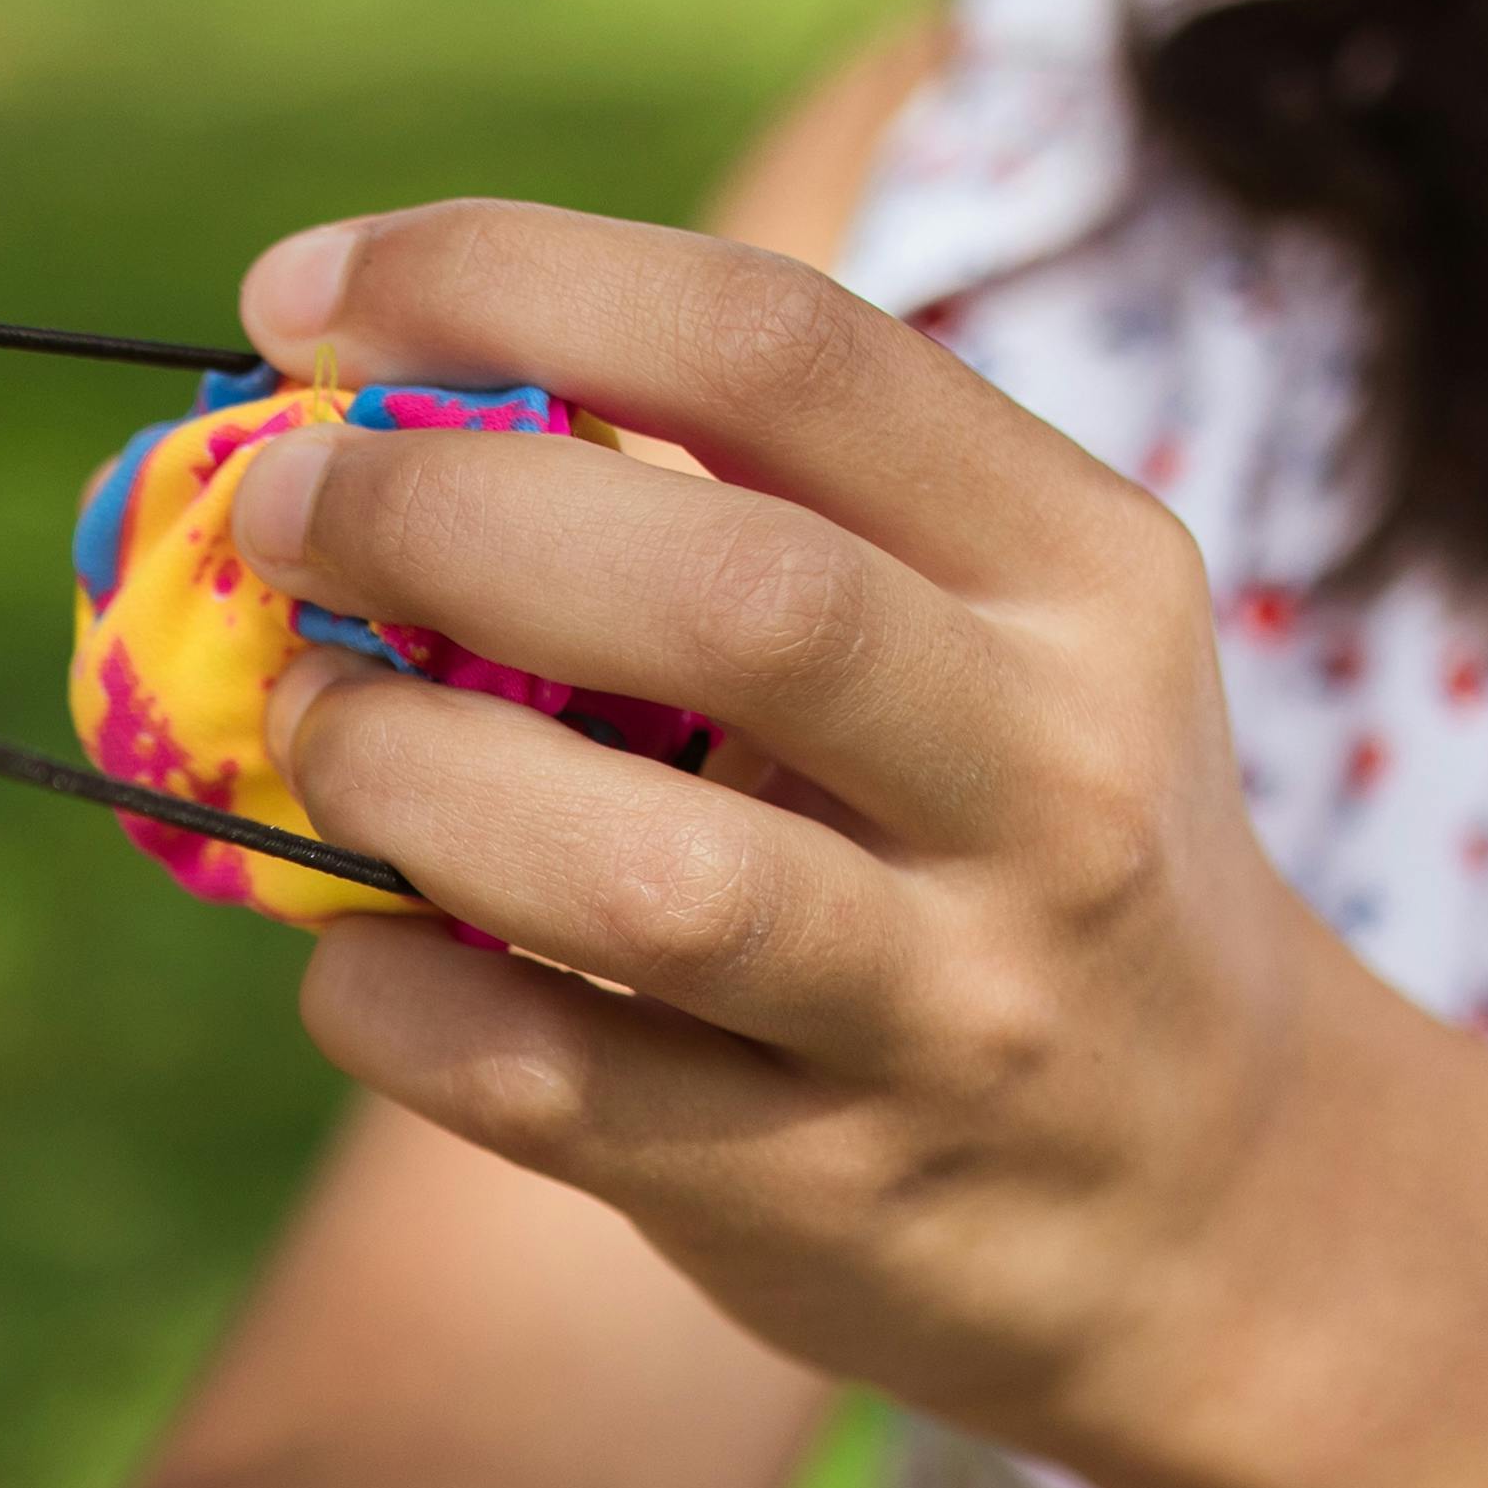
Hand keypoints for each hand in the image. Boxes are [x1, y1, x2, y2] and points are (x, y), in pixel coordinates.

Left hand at [226, 201, 1395, 1478]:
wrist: (1211, 1202)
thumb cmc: (1014, 843)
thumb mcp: (999, 637)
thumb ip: (759, 515)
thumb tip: (368, 415)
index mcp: (1080, 570)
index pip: (785, 349)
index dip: (509, 285)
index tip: (305, 299)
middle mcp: (1048, 778)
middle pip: (728, 596)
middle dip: (438, 520)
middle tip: (276, 513)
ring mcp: (948, 1006)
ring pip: (645, 877)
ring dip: (412, 779)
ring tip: (317, 729)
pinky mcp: (825, 1194)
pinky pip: (550, 1087)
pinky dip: (396, 1004)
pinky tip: (349, 954)